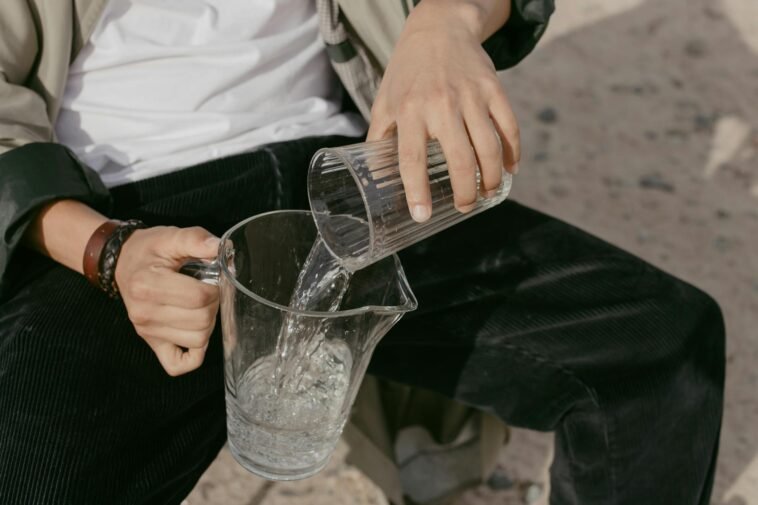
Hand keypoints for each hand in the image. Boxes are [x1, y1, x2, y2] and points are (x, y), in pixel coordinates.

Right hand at [115, 226, 219, 375]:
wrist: (122, 261)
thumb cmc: (150, 249)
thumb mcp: (170, 236)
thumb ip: (195, 239)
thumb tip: (220, 248)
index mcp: (148, 285)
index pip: (199, 297)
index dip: (215, 288)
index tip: (211, 280)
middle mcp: (144, 312)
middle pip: (202, 321)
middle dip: (214, 305)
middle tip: (207, 292)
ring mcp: (146, 331)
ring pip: (198, 341)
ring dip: (208, 324)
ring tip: (199, 307)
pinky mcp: (151, 342)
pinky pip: (178, 365)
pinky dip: (194, 354)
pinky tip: (195, 333)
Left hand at [367, 0, 519, 221]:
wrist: (439, 27)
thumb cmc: (407, 71)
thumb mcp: (385, 101)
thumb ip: (380, 138)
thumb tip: (375, 177)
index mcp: (409, 110)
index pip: (412, 159)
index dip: (417, 190)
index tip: (422, 215)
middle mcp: (441, 104)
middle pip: (460, 160)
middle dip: (465, 192)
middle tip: (465, 207)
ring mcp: (471, 96)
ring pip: (489, 147)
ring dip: (492, 178)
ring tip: (486, 194)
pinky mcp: (493, 89)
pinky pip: (509, 127)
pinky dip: (513, 152)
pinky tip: (511, 169)